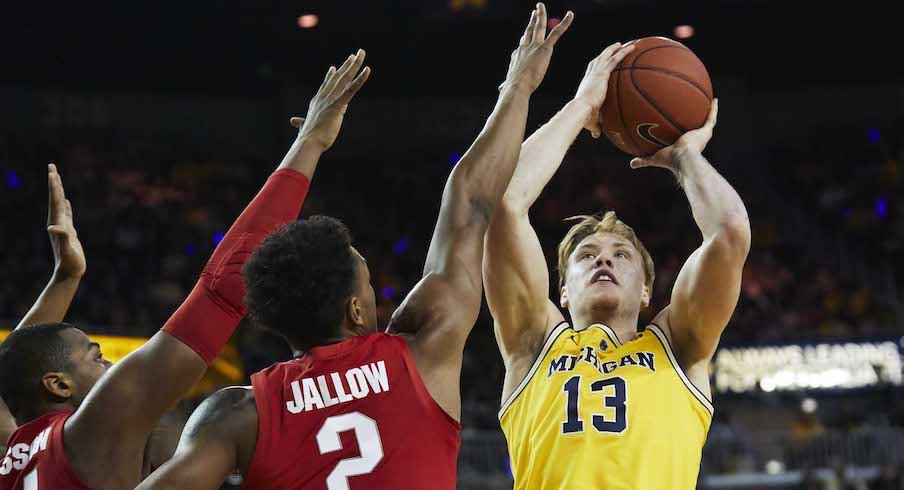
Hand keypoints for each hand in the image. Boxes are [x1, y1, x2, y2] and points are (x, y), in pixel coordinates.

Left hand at [47, 164, 85, 279]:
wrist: (68, 273)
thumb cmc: (70, 263)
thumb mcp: (67, 250)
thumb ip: (62, 238)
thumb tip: (52, 227)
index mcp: (57, 223)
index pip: (55, 201)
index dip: (54, 187)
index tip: (52, 172)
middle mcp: (57, 223)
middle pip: (54, 199)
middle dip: (54, 183)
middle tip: (52, 167)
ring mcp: (62, 227)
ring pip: (59, 204)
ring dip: (58, 191)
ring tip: (57, 179)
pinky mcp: (68, 232)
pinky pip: (66, 214)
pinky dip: (65, 204)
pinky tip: (65, 200)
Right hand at [290, 50, 371, 151]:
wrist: (308, 142)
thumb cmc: (308, 138)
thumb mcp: (305, 126)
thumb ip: (300, 122)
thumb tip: (293, 121)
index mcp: (317, 102)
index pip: (326, 85)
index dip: (330, 76)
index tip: (334, 67)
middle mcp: (324, 97)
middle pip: (337, 77)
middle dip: (347, 65)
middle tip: (355, 55)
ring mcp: (331, 99)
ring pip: (345, 78)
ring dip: (354, 65)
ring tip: (361, 54)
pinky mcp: (338, 105)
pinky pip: (351, 89)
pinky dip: (360, 79)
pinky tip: (367, 70)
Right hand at [500, 3, 572, 93]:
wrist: (516, 86)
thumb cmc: (512, 88)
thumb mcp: (507, 84)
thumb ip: (506, 85)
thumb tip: (501, 88)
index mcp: (517, 56)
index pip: (522, 44)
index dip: (525, 38)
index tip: (525, 34)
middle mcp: (524, 47)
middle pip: (529, 30)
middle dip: (532, 20)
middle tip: (535, 12)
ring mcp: (534, 46)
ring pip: (539, 26)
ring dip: (541, 15)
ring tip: (541, 7)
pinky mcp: (544, 48)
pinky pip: (556, 33)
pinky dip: (564, 23)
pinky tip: (570, 15)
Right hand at [574, 41, 635, 137]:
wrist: (581, 110)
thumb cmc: (583, 117)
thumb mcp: (591, 121)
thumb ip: (595, 126)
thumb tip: (597, 135)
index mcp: (586, 84)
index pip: (591, 72)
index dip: (596, 66)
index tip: (601, 62)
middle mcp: (590, 76)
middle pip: (598, 60)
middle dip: (606, 53)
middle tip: (614, 48)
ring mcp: (596, 73)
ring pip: (606, 56)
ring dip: (615, 49)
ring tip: (623, 44)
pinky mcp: (602, 74)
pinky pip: (615, 60)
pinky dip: (623, 53)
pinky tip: (632, 48)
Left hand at [629, 99, 718, 172]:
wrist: (682, 158)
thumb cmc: (668, 160)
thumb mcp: (654, 158)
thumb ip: (643, 159)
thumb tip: (631, 164)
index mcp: (684, 146)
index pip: (683, 137)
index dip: (682, 131)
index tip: (679, 124)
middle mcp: (695, 140)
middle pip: (695, 128)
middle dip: (693, 120)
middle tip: (691, 111)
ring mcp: (702, 136)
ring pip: (705, 121)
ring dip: (707, 112)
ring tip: (706, 101)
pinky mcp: (706, 132)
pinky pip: (711, 117)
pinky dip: (714, 109)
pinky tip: (715, 99)